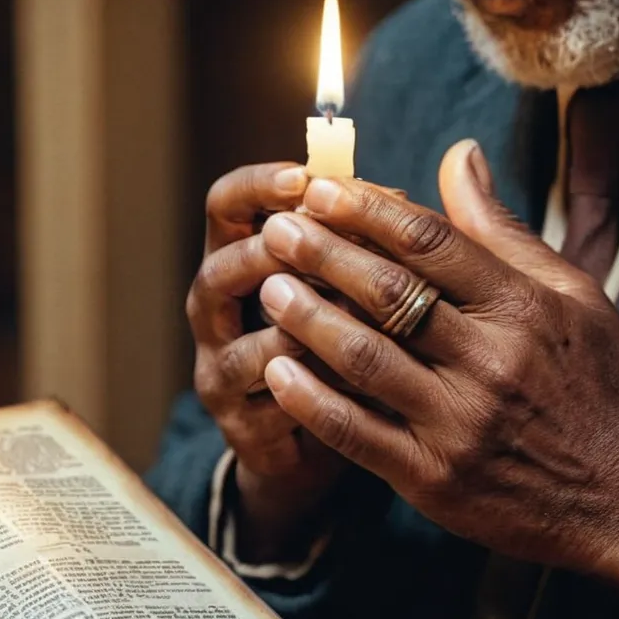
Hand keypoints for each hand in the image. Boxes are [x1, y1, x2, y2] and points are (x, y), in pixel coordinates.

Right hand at [189, 162, 348, 561]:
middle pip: (222, 269)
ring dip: (304, 325)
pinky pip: (277, 402)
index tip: (305, 178)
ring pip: (249, 342)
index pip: (226, 205)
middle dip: (275, 254)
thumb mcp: (351, 282)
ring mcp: (221, 372)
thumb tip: (402, 196)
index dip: (258, 188)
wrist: (337, 440)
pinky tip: (363, 376)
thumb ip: (363, 239)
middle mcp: (215, 313)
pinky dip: (319, 386)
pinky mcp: (243, 427)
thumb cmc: (345, 341)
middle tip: (322, 242)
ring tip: (354, 311)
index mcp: (237, 258)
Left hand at [255, 140, 618, 617]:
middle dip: (323, 253)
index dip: (368, 210)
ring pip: (364, 357)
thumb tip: (458, 155)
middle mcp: (490, 360)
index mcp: (523, 307)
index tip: (320, 187)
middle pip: (389, 293)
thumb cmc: (595, 386)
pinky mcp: (432, 476)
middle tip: (275, 229)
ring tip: (268, 286)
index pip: (431, 242)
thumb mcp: (570, 296)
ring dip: (307, 317)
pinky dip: (309, 399)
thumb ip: (502, 230)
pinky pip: (355, 431)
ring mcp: (458, 422)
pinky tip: (274, 368)